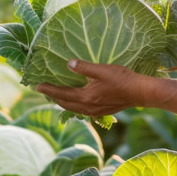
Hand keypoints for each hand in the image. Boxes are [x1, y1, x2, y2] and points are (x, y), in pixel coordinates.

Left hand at [35, 59, 155, 117]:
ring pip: (73, 108)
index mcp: (85, 97)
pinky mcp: (102, 111)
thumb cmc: (122, 79)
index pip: (60, 94)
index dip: (48, 90)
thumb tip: (68, 64)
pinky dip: (74, 105)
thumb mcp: (101, 69)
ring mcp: (95, 111)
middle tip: (44, 90)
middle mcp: (88, 107)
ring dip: (63, 102)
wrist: (140, 92)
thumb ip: (84, 67)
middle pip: (65, 104)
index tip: (37, 86)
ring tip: (57, 95)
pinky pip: (82, 110)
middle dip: (53, 97)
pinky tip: (76, 100)